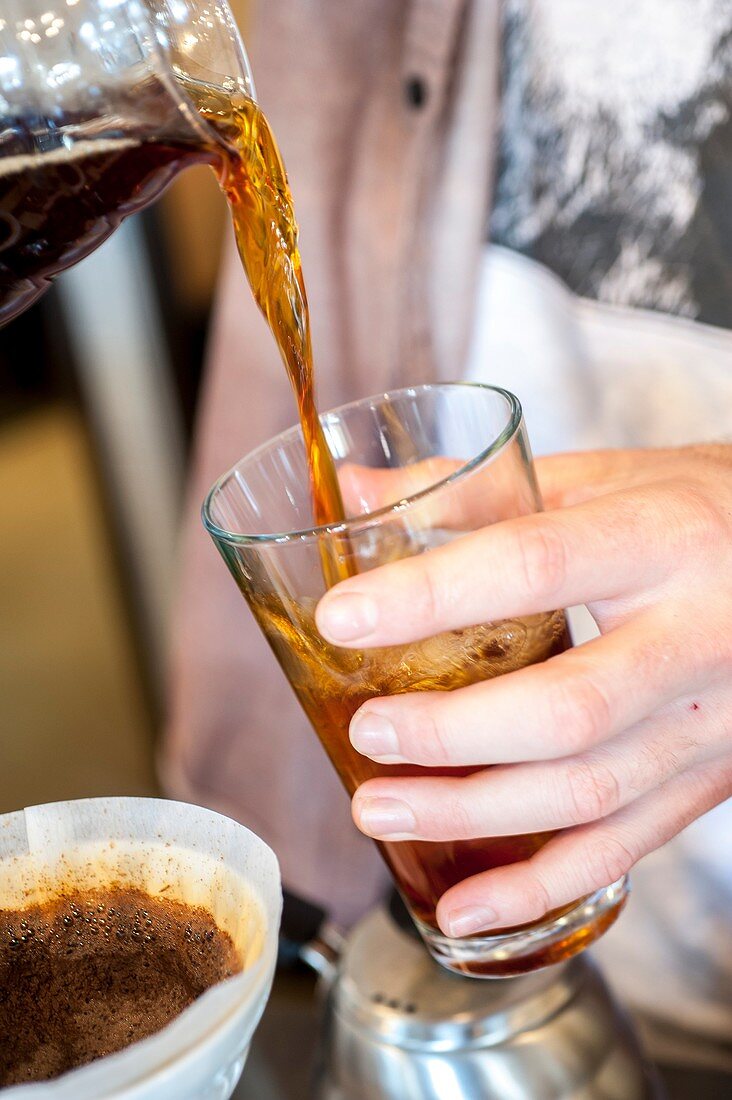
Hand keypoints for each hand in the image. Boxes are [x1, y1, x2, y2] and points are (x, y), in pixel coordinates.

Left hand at [315, 446, 731, 939]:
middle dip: (450, 732)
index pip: (534, 565)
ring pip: (588, 793)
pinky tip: (463, 907)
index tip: (342, 619)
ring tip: (378, 811)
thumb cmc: (694, 511)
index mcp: (661, 538)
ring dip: (472, 817)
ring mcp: (710, 720)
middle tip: (367, 732)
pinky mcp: (711, 776)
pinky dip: (538, 887)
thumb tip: (359, 494)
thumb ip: (478, 489)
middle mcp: (696, 635)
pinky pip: (624, 846)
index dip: (431, 595)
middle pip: (566, 708)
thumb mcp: (601, 477)